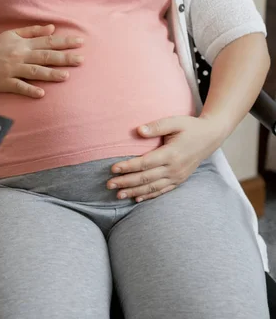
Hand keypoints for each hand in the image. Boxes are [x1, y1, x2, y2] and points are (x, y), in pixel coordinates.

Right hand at [0, 24, 83, 97]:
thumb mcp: (12, 34)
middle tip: (81, 60)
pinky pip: (19, 86)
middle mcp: (20, 56)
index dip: (64, 42)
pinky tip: (41, 94)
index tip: (80, 42)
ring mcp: (13, 70)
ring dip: (50, 74)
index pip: (48, 42)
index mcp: (23, 44)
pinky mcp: (5, 82)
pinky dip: (30, 90)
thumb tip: (52, 28)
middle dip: (64, 58)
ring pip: (34, 71)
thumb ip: (32, 31)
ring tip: (66, 76)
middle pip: (45, 56)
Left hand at [107, 116, 226, 201]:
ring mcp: (178, 176)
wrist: (211, 137)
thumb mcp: (175, 121)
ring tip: (118, 194)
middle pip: (146, 178)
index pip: (144, 163)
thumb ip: (157, 126)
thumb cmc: (190, 127)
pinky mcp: (179, 180)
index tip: (113, 169)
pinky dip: (149, 196)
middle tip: (109, 184)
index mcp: (171, 154)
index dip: (128, 167)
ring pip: (152, 187)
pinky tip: (136, 199)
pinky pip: (162, 191)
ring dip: (134, 192)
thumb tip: (138, 130)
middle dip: (126, 182)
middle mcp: (174, 168)